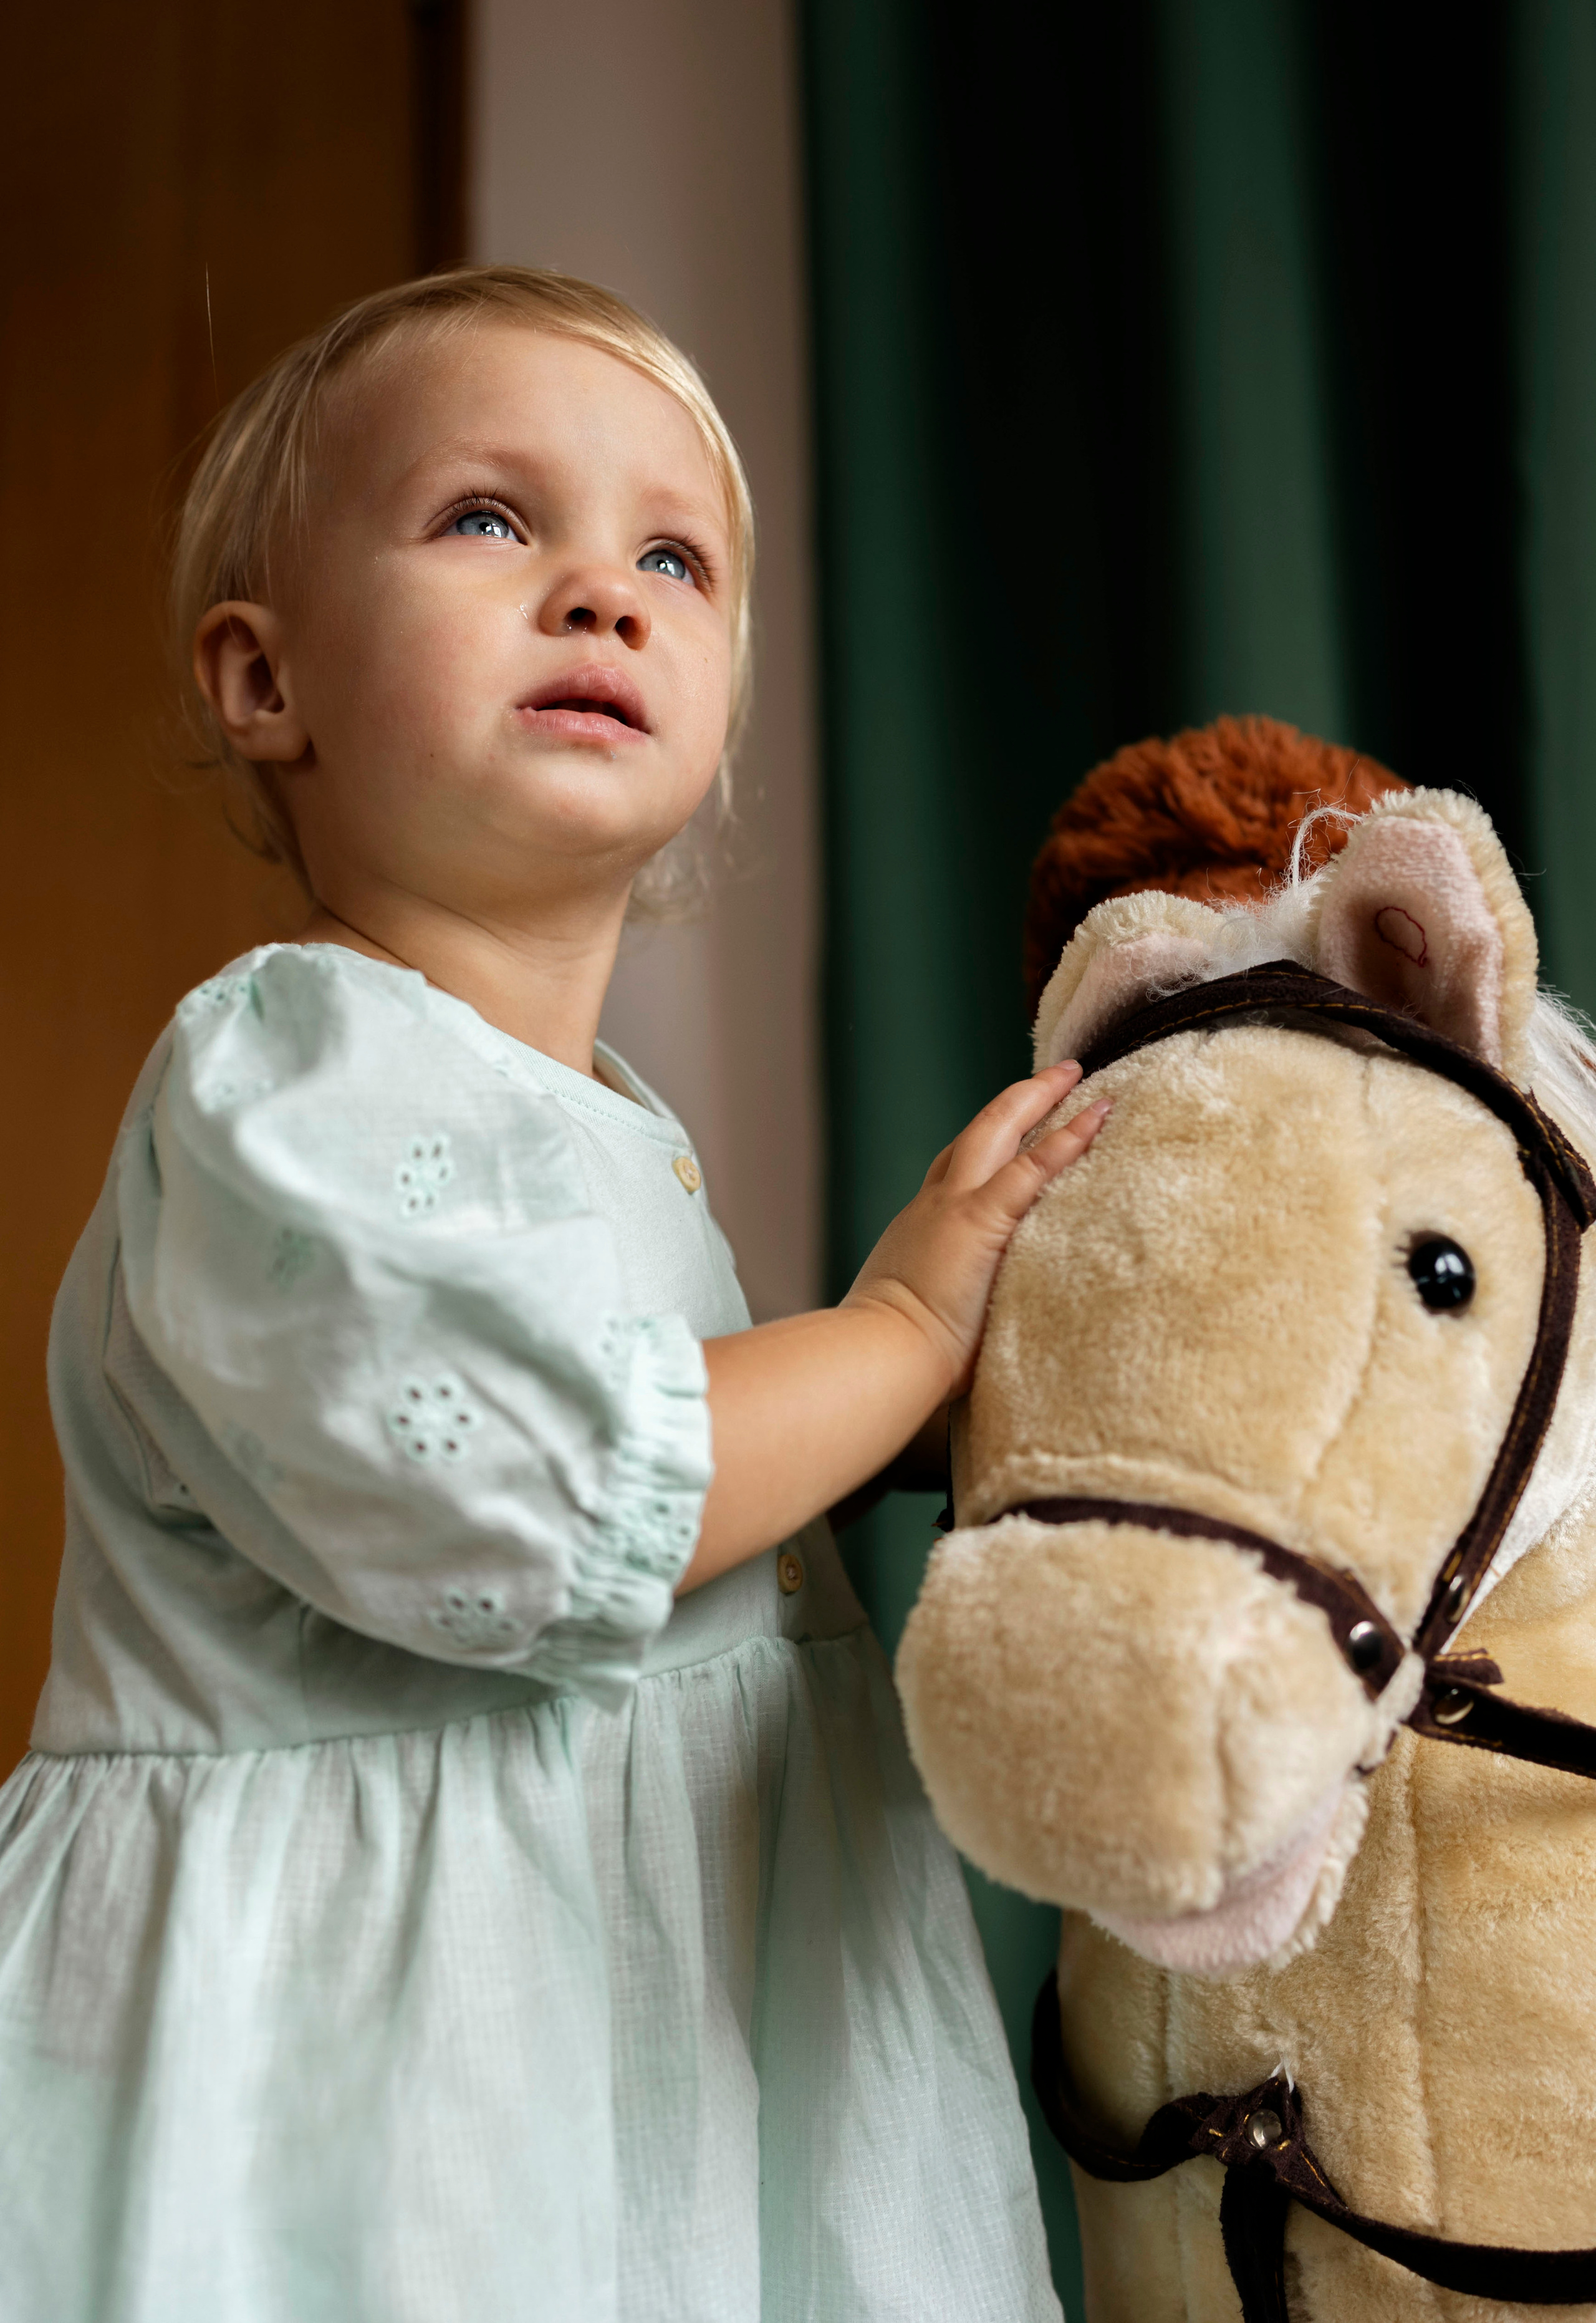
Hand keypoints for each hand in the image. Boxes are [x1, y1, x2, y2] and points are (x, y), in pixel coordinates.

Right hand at [843, 1064, 1108, 1399]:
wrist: (880, 1355)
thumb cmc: (894, 1356)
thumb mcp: (909, 1314)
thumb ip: (939, 1304)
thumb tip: (954, 1330)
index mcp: (921, 1228)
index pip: (954, 1171)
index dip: (983, 1144)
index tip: (1009, 1126)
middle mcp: (936, 1205)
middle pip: (976, 1135)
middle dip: (1016, 1102)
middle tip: (1052, 1077)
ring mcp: (957, 1208)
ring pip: (1000, 1132)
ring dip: (1040, 1099)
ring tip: (1077, 1075)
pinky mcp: (981, 1221)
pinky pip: (1032, 1169)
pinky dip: (1066, 1139)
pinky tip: (1097, 1115)